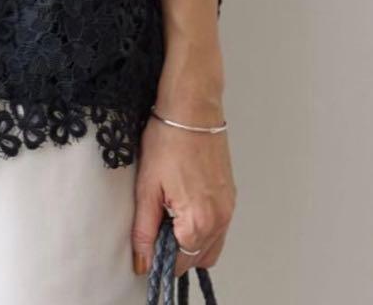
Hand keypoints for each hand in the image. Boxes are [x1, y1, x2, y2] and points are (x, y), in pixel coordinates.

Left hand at [130, 108, 235, 277]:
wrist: (192, 110)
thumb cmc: (167, 140)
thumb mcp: (147, 187)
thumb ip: (145, 230)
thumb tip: (142, 262)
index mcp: (199, 222)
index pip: (180, 263)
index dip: (160, 256)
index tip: (148, 240)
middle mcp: (220, 220)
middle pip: (197, 258)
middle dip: (176, 250)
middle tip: (156, 222)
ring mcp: (228, 209)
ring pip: (210, 246)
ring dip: (190, 241)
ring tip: (168, 212)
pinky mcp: (230, 197)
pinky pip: (218, 227)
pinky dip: (202, 227)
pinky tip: (183, 203)